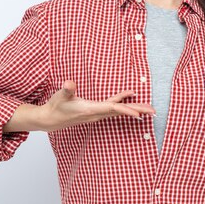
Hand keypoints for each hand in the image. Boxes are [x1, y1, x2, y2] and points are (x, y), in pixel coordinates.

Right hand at [36, 81, 155, 132]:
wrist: (50, 119)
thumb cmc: (56, 107)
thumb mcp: (60, 96)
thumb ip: (67, 90)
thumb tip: (69, 83)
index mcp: (91, 109)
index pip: (112, 109)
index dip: (126, 110)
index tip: (139, 115)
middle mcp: (97, 113)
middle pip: (121, 112)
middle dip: (137, 111)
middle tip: (154, 112)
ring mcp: (97, 113)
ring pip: (119, 111)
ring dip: (134, 109)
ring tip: (148, 108)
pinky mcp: (96, 111)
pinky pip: (114, 108)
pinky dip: (123, 104)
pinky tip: (130, 98)